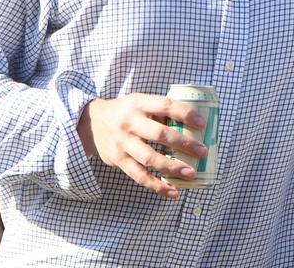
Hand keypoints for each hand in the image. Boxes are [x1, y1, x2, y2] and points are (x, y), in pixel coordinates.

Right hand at [76, 94, 207, 199]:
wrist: (90, 123)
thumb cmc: (125, 112)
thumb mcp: (139, 102)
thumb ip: (160, 111)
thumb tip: (193, 126)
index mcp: (138, 103)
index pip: (165, 106)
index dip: (185, 114)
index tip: (203, 124)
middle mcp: (129, 123)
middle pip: (159, 134)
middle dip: (183, 144)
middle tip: (202, 152)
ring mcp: (122, 143)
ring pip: (149, 158)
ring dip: (172, 168)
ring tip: (191, 174)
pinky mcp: (117, 160)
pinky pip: (139, 176)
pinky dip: (157, 186)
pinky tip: (173, 192)